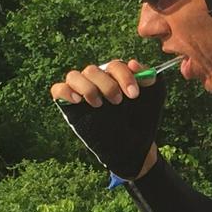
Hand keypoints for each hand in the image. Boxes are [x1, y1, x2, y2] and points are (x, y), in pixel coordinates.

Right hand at [51, 59, 165, 179]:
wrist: (133, 147)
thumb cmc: (142, 120)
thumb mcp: (153, 99)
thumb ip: (150, 79)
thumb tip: (133, 64)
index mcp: (115, 77)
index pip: (114, 66)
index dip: (124, 76)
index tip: (134, 94)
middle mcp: (97, 82)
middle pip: (93, 70)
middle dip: (107, 85)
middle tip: (118, 101)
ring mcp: (82, 93)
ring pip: (74, 76)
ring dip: (87, 88)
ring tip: (99, 104)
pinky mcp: (70, 107)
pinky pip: (58, 90)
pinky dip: (65, 91)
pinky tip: (78, 101)